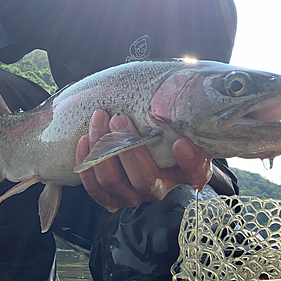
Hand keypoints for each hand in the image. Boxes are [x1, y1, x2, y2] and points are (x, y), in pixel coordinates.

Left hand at [75, 110, 211, 211]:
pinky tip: (84, 140)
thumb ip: (178, 106)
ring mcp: (134, 195)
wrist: (136, 136)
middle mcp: (160, 187)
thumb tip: (182, 83)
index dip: (189, 162)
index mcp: (184, 170)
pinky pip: (95, 189)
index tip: (180, 142)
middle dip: (128, 149)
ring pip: (114, 183)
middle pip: (145, 181)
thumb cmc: (157, 123)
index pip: (196, 173)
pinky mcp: (111, 196)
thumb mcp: (172, 115)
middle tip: (120, 118)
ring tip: (100, 120)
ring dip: (102, 150)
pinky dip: (86, 164)